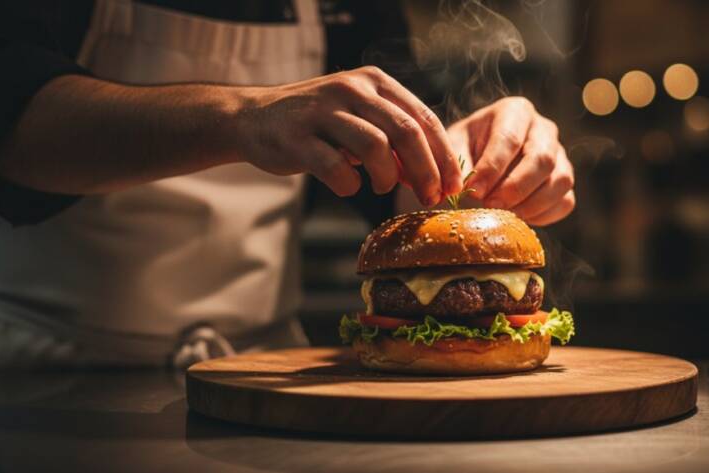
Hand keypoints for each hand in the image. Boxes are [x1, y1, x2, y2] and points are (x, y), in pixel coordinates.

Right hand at [230, 66, 461, 205]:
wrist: (254, 117)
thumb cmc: (318, 125)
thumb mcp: (360, 118)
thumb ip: (394, 139)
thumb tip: (433, 175)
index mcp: (374, 82)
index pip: (424, 118)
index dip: (444, 156)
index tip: (454, 186)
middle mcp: (351, 89)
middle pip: (407, 132)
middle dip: (427, 171)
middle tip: (431, 197)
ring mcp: (322, 112)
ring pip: (376, 147)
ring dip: (388, 177)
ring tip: (383, 187)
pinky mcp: (296, 137)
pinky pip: (335, 168)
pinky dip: (349, 184)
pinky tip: (349, 186)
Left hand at [448, 97, 574, 225]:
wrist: (479, 157)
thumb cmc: (464, 148)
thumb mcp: (453, 148)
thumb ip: (457, 165)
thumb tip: (464, 191)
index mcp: (515, 111)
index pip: (510, 138)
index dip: (492, 168)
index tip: (474, 191)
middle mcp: (543, 129)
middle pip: (542, 159)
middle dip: (515, 188)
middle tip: (490, 206)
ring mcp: (559, 154)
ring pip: (561, 181)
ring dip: (531, 205)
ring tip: (502, 216)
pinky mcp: (564, 180)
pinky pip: (565, 201)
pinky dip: (543, 215)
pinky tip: (517, 219)